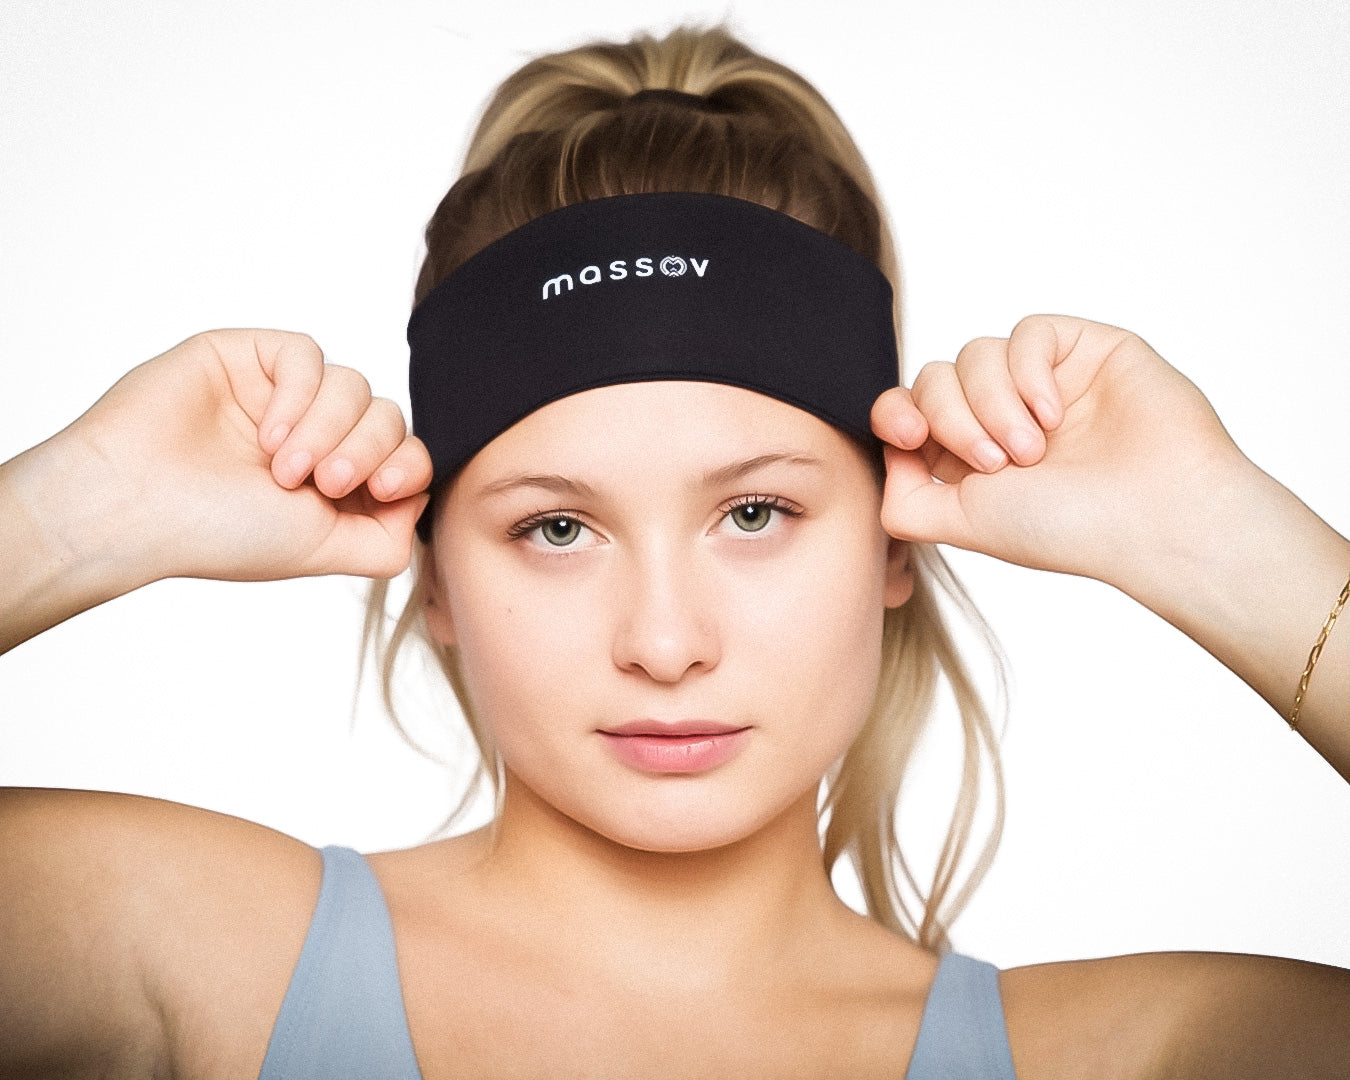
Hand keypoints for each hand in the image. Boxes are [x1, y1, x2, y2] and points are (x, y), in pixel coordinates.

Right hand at [49, 329, 430, 583]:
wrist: (135, 508)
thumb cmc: (219, 534)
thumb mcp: (324, 550)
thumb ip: (387, 537)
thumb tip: (420, 498)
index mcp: (335, 483)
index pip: (406, 456)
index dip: (409, 465)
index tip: (384, 487)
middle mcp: (315, 437)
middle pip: (388, 418)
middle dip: (367, 450)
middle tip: (322, 483)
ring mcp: (283, 396)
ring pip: (356, 386)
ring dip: (328, 429)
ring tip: (282, 467)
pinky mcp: (251, 358)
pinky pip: (308, 355)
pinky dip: (300, 395)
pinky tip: (268, 434)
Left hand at [871, 314, 1252, 595]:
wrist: (1156, 518)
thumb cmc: (1067, 529)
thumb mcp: (963, 524)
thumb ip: (904, 501)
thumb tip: (886, 457)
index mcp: (969, 457)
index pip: (907, 411)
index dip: (893, 412)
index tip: (905, 433)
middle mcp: (1002, 416)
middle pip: (933, 378)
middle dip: (952, 418)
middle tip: (998, 463)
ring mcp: (1043, 381)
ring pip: (973, 354)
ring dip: (993, 403)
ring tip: (1033, 449)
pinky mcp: (1083, 349)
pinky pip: (1027, 332)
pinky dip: (1028, 372)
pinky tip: (1054, 413)